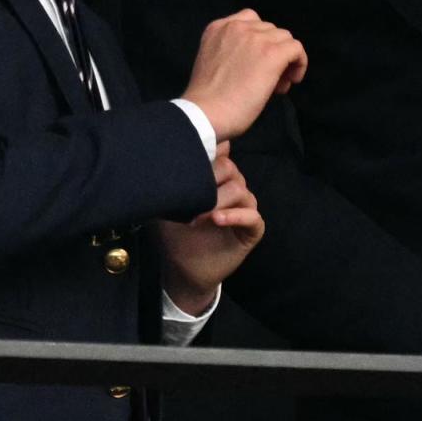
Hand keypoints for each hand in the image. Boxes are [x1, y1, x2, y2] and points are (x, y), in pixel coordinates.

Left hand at [160, 142, 264, 314]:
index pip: (222, 151)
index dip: (212, 149)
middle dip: (210, 178)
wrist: (181, 271)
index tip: (195, 152)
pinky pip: (252, 216)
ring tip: (198, 214)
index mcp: (216, 178)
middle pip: (230, 168)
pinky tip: (217, 219)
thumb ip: (174, 178)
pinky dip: (235, 215)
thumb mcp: (169, 203)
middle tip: (190, 194)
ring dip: (218, 200)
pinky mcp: (252, 230)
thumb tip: (169, 150)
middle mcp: (232, 188)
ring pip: (240, 190)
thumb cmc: (174, 235)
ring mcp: (244, 208)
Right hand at [183, 8, 306, 139]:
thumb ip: (233, 51)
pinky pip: (296, 49)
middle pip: (270, 31)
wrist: (205, 114)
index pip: (250, 22)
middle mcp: (236, 27)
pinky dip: (299, 63)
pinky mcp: (272, 53)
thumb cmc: (207, 100)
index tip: (257, 64)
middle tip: (268, 80)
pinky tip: (292, 80)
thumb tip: (261, 61)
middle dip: (272, 52)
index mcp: (218, 28)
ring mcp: (255, 38)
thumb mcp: (214, 61)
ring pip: (285, 38)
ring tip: (277, 85)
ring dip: (285, 59)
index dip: (259, 42)